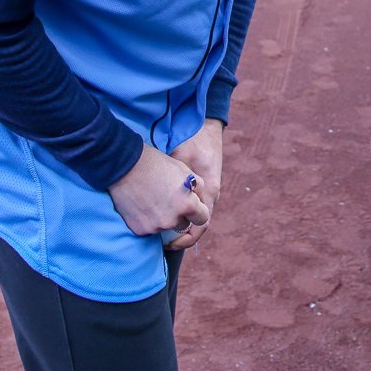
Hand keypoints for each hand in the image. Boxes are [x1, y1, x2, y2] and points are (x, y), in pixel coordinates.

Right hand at [108, 144, 209, 238]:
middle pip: (183, 224)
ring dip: (163, 217)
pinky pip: (149, 228)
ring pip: (165, 226)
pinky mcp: (139, 229)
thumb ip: (197, 188)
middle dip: (180, 214)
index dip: (198, 211)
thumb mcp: (184, 170)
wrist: (124, 165)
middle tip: (169, 199)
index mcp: (186, 205)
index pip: (202, 219)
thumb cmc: (156, 164)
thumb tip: (199, 200)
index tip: (192, 207)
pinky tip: (143, 204)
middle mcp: (171, 220)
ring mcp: (154, 227)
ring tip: (154, 198)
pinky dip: (148, 219)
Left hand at [165, 119, 223, 249]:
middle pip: (198, 223)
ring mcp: (208, 189)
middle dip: (181, 235)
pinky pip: (194, 205)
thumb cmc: (192, 140)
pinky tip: (168, 212)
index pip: (201, 224)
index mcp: (208, 190)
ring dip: (181, 224)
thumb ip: (174, 181)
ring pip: (195, 215)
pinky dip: (183, 213)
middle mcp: (211, 193)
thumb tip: (159, 201)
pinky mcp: (204, 184)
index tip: (168, 243)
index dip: (185, 238)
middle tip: (161, 240)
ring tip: (162, 230)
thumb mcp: (179, 160)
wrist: (205, 126)